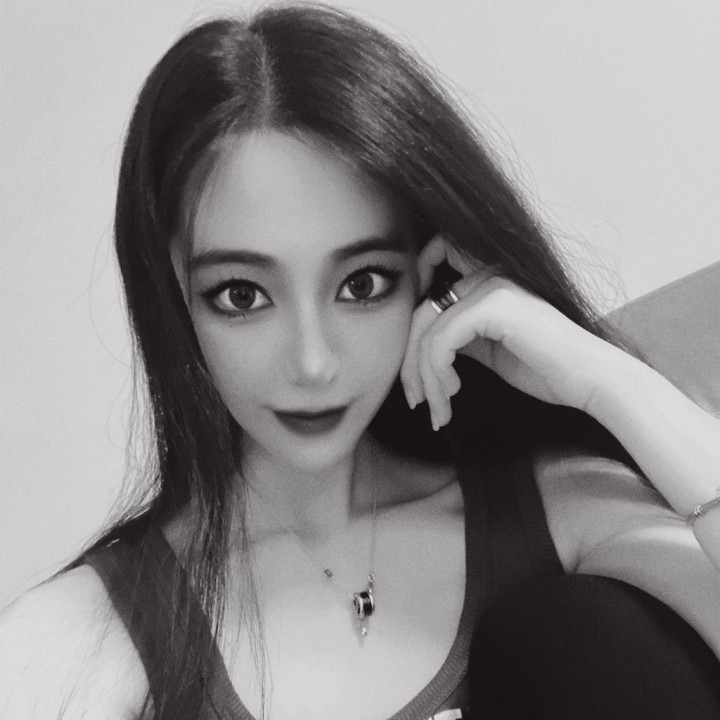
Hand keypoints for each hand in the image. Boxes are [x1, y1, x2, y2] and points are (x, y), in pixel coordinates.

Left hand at [400, 236, 617, 429]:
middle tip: (416, 402)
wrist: (590, 380)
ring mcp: (490, 285)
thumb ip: (460, 338)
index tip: (412, 376)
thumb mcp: (490, 349)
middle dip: (411, 366)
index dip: (409, 331)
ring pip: (427, 333)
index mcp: (484, 282)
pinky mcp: (493, 304)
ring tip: (438, 411)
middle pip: (420, 317)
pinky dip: (438, 374)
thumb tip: (423, 348)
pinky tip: (452, 395)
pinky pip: (441, 341)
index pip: (427, 297)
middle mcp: (485, 276)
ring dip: (425, 379)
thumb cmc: (546, 369)